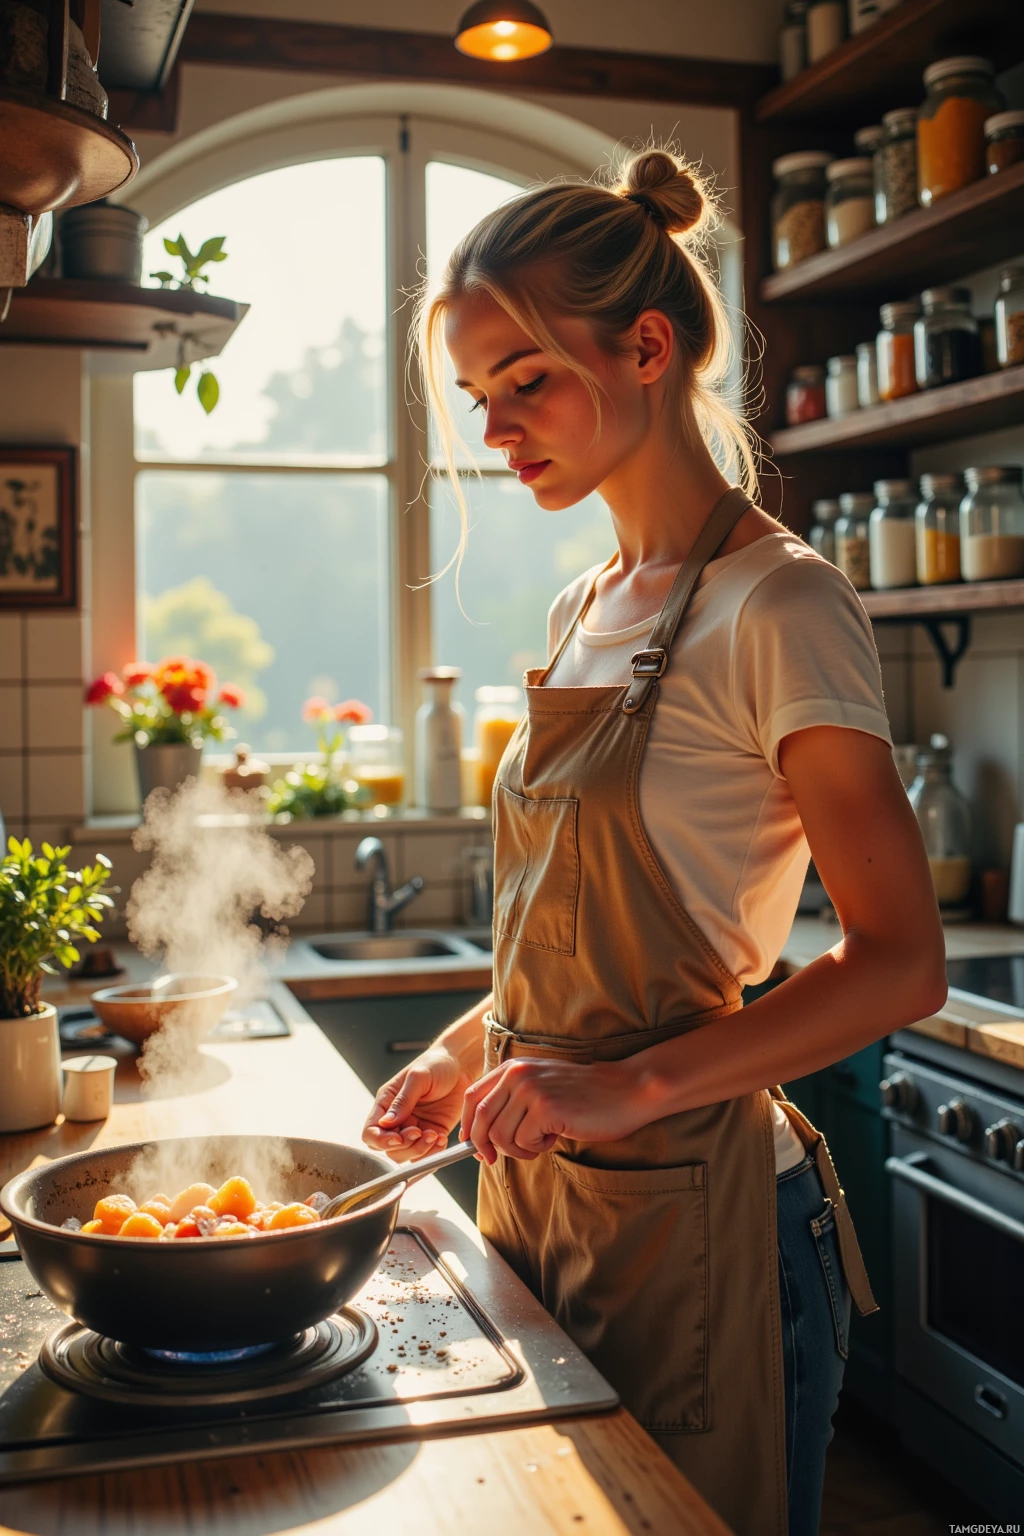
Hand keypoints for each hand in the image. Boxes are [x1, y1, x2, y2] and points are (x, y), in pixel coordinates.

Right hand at [362, 1046, 474, 1163]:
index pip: (371, 1131)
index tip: (397, 1138)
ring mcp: (415, 1127)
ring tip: (435, 1135)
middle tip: (420, 1132)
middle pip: (388, 1148)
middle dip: (404, 1146)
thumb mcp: (418, 1077)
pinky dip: (433, 1152)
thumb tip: (386, 1123)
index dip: (380, 1140)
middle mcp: (398, 1119)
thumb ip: (403, 1100)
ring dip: (420, 1150)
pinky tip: (442, 1138)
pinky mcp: (432, 1133)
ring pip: (407, 1154)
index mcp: (386, 1103)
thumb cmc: (436, 1063)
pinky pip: (427, 1153)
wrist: (461, 1065)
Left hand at [460, 1057, 647, 1163]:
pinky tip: (555, 1137)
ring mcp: (531, 1090)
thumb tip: (480, 1137)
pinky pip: (523, 1142)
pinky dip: (536, 1148)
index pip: (472, 1097)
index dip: (467, 1125)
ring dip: (518, 1148)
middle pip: (480, 1120)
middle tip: (499, 1158)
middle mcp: (517, 1075)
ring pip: (500, 1136)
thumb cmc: (585, 1094)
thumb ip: (511, 1102)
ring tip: (542, 1139)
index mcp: (513, 1067)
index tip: (471, 1144)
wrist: (624, 1089)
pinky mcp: (546, 1109)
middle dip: (485, 1146)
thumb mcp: (541, 1086)